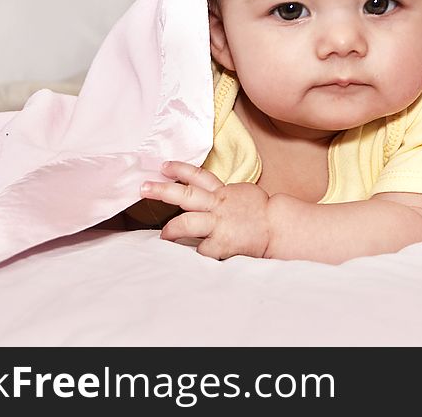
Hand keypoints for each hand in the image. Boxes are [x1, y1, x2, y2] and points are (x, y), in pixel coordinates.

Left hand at [139, 161, 270, 259]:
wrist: (278, 227)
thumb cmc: (259, 212)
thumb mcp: (240, 194)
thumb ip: (220, 194)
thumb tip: (203, 196)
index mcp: (222, 192)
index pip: (198, 176)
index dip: (179, 169)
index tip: (163, 166)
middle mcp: (217, 205)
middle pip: (185, 194)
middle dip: (162, 190)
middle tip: (143, 188)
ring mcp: (218, 224)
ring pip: (187, 222)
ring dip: (171, 229)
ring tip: (163, 234)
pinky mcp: (222, 243)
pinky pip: (201, 249)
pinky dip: (197, 252)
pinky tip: (193, 255)